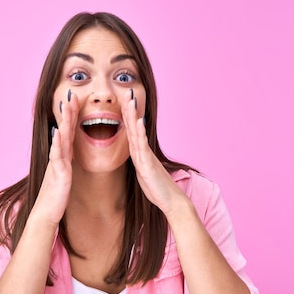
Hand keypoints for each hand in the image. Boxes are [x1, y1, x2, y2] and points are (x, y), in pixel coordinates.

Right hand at [31, 91, 77, 226]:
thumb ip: (66, 164)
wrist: (46, 213)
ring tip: (66, 106)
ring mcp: (57, 165)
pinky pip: (57, 157)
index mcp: (63, 157)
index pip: (68, 133)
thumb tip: (69, 154)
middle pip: (64, 130)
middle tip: (72, 94)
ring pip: (61, 139)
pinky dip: (57, 143)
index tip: (76, 100)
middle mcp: (59, 157)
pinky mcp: (58, 175)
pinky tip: (58, 132)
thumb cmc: (56, 197)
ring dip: (64, 122)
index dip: (72, 116)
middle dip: (68, 112)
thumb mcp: (64, 177)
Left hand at [122, 91, 186, 216]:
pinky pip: (142, 146)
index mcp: (140, 154)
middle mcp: (143, 152)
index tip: (122, 101)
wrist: (172, 201)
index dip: (126, 116)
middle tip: (126, 91)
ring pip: (137, 132)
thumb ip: (140, 165)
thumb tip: (136, 159)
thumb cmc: (158, 191)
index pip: (131, 132)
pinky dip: (140, 133)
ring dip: (134, 115)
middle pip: (134, 127)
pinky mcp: (147, 165)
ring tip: (131, 99)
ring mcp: (146, 157)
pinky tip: (138, 121)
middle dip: (129, 109)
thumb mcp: (143, 175)